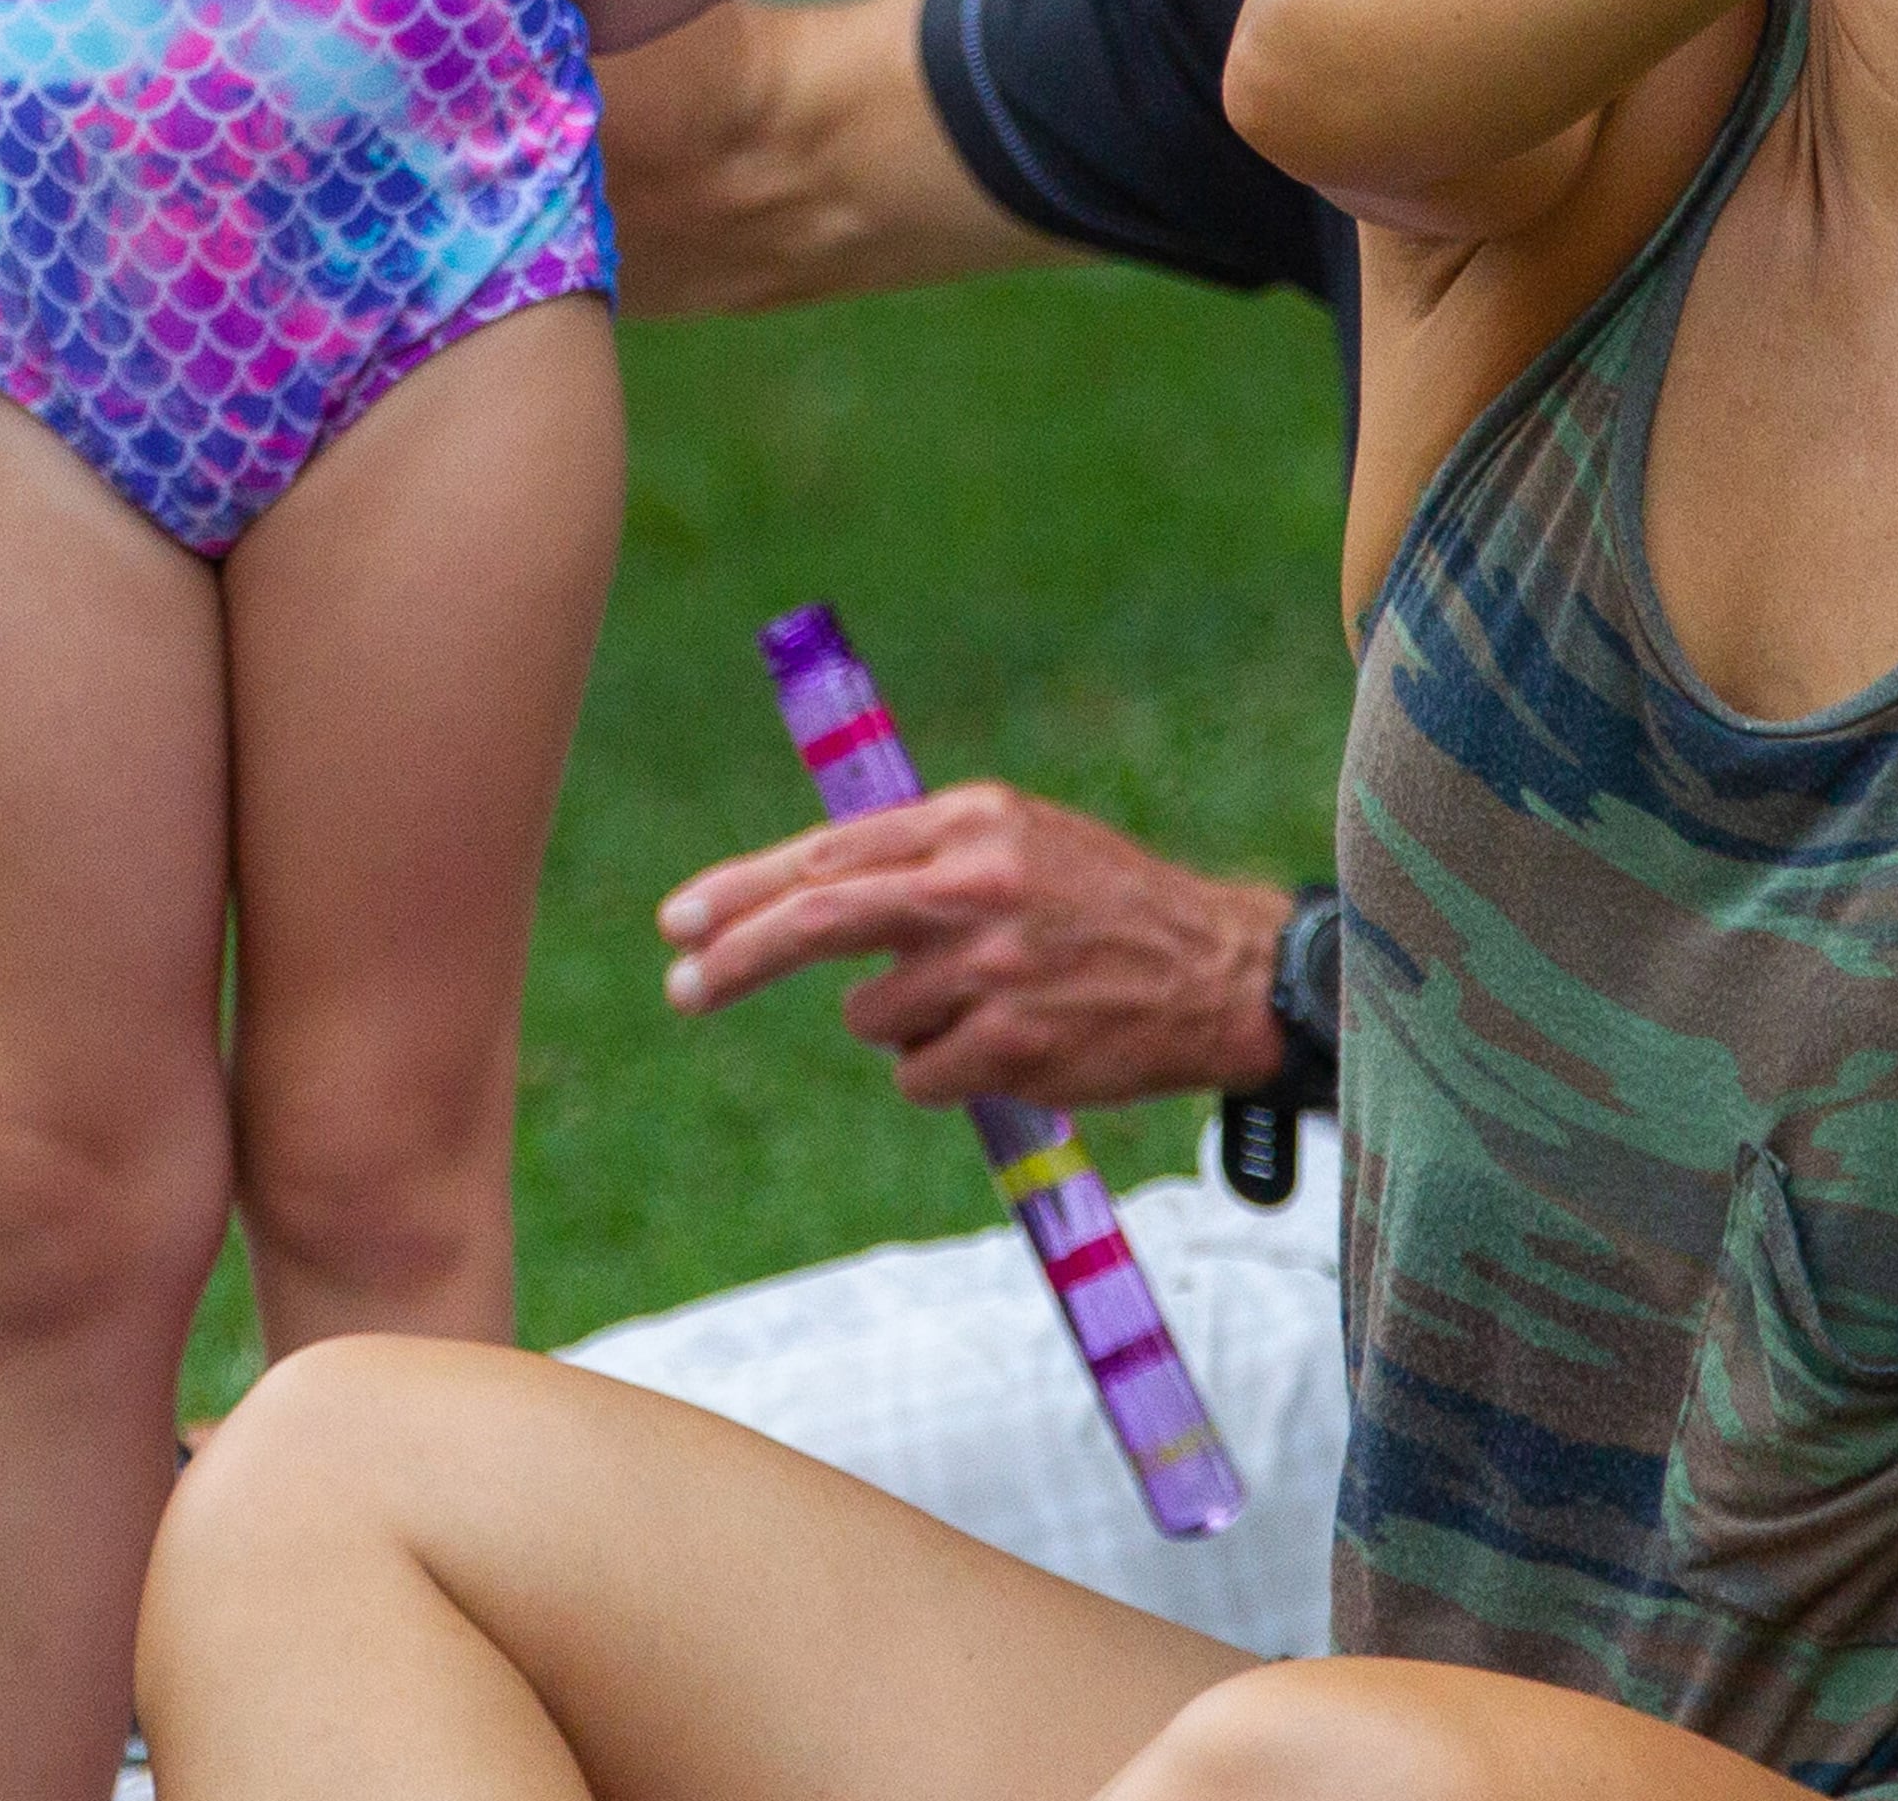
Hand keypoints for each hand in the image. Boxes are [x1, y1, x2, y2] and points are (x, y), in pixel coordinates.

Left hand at [659, 784, 1291, 1109]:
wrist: (1217, 969)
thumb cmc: (1101, 904)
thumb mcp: (1016, 840)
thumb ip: (919, 857)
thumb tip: (798, 893)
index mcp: (971, 819)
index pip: (828, 851)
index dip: (743, 888)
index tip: (682, 919)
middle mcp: (975, 883)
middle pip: (816, 919)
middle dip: (734, 956)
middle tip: (680, 987)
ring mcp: (991, 967)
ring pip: (872, 1016)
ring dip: (900, 1025)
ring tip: (982, 1006)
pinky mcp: (1011, 1042)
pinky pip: (919, 1076)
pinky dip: (942, 1071)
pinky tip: (1008, 1045)